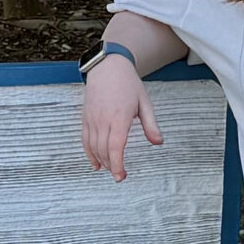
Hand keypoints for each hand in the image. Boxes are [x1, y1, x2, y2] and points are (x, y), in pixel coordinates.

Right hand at [79, 61, 162, 177]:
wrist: (108, 67)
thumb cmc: (128, 84)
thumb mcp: (144, 102)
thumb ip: (151, 124)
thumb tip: (158, 142)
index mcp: (119, 117)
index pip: (116, 147)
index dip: (117, 164)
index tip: (121, 175)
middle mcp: (103, 120)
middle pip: (104, 150)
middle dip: (111, 166)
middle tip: (119, 176)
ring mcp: (92, 119)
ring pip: (93, 147)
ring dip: (101, 161)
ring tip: (109, 169)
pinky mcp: (85, 118)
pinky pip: (85, 140)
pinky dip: (89, 153)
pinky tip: (96, 162)